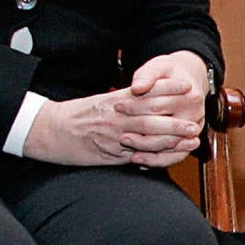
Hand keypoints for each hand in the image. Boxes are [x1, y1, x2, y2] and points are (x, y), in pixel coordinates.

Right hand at [23, 85, 202, 167]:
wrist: (50, 129)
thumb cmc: (78, 114)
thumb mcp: (102, 100)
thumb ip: (125, 100)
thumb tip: (145, 94)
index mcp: (115, 100)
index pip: (146, 92)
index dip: (168, 89)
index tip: (186, 86)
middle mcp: (116, 117)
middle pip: (151, 118)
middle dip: (175, 122)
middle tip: (195, 123)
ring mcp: (113, 136)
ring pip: (146, 138)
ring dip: (171, 141)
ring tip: (190, 141)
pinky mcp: (109, 153)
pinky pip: (135, 155)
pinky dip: (154, 157)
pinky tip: (169, 158)